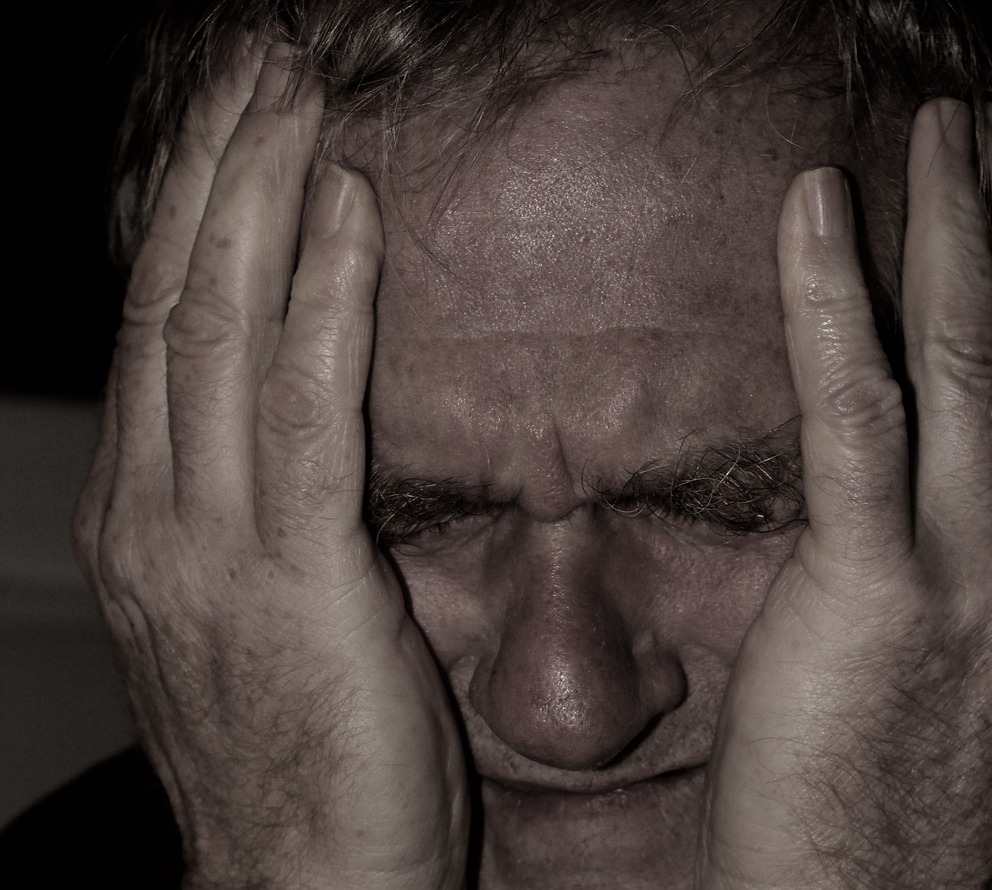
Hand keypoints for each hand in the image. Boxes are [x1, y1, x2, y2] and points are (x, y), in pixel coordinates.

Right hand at [73, 42, 466, 888]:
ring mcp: (205, 542)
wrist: (299, 885)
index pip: (164, 330)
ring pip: (221, 329)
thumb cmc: (301, 751)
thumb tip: (304, 417)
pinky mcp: (291, 575)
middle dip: (217, 167)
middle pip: (176, 302)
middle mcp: (153, 512)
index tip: (243, 122)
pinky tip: (350, 208)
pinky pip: (306, 406)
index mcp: (148, 517)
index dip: (198, 213)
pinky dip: (325, 296)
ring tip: (296, 90)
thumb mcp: (257, 608)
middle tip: (262, 59)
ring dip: (260, 195)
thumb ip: (262, 506)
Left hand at [698, 100, 991, 887]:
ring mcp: (986, 571)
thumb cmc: (907, 797)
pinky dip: (837, 292)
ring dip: (958, 223)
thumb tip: (962, 478)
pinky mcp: (882, 583)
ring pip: (981, 354)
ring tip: (938, 136)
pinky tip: (818, 206)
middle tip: (987, 140)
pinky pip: (861, 404)